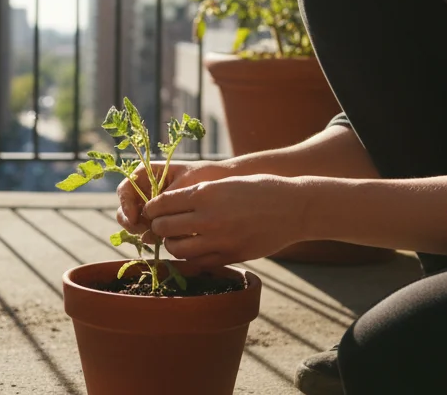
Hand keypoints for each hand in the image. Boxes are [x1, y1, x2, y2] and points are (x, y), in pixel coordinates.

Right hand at [115, 160, 228, 240]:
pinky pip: (149, 228)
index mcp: (146, 174)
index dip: (125, 205)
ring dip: (140, 231)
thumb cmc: (204, 176)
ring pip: (135, 221)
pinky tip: (160, 240)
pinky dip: (151, 235)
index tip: (135, 218)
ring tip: (154, 237)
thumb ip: (165, 205)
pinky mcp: (160, 218)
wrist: (224, 181)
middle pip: (126, 207)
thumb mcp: (184, 187)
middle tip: (143, 232)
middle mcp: (145, 189)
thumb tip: (147, 229)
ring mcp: (151, 204)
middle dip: (130, 222)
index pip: (125, 189)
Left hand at [139, 174, 308, 268]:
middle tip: (160, 225)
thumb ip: (198, 195)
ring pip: (177, 250)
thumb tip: (169, 206)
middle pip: (164, 228)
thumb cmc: (261, 189)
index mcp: (206, 193)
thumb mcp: (226, 183)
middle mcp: (209, 218)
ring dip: (171, 245)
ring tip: (176, 238)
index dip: (152, 208)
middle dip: (158, 227)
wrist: (295, 208)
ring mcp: (220, 240)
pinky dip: (190, 258)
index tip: (151, 209)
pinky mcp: (231, 256)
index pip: (162, 203)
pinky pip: (198, 263)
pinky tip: (193, 250)